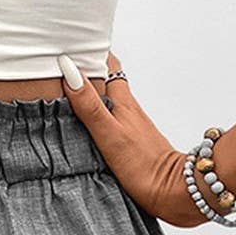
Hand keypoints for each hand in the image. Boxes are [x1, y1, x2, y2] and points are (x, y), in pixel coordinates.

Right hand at [58, 51, 208, 228]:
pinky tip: (84, 124)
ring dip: (89, 93)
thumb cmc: (144, 166)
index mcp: (122, 102)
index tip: (70, 42)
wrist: (172, 193)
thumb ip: (89, 105)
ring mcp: (129, 127)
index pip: (107, 63)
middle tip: (63, 63)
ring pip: (107, 100)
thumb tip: (70, 71)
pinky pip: (108, 121)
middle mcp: (127, 110)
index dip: (90, 50)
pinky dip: (95, 116)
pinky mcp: (130, 144)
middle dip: (87, 69)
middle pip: (106, 79)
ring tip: (65, 90)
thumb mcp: (110, 134)